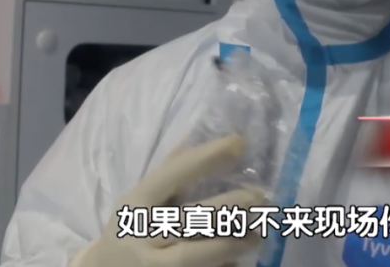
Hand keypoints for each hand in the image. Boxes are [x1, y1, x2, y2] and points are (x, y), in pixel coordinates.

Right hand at [71, 135, 263, 266]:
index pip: (172, 175)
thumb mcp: (138, 199)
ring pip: (198, 254)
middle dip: (231, 206)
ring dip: (234, 242)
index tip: (239, 144)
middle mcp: (142, 233)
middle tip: (260, 195)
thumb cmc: (129, 229)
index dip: (207, 158)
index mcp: (136, 202)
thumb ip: (167, 171)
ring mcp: (152, 263)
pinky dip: (224, 265)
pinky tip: (242, 259)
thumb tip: (196, 135)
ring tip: (259, 232)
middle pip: (192, 218)